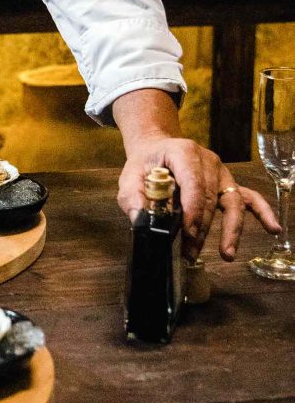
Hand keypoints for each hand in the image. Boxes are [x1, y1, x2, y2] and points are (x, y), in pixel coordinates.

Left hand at [112, 89, 279, 261]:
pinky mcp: (227, 183)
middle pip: (210, 197)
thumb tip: (140, 220)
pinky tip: (272, 228)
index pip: (193, 182)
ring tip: (227, 253)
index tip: (187, 233)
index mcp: (183, 152)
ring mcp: (221, 171)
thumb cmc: (145, 164)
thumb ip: (132, 197)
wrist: (156, 149)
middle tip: (190, 252)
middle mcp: (208, 160)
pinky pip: (249, 196)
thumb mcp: (130, 177)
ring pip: (230, 201)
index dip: (192, 209)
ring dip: (230, 229)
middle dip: (202, 228)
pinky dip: (262, 212)